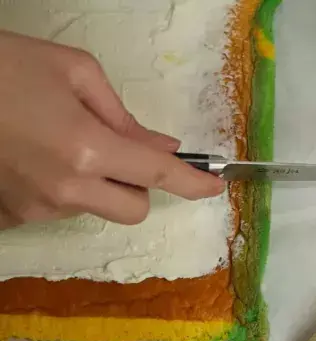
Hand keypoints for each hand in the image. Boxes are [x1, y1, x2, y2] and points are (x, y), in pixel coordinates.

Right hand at [0, 30, 224, 229]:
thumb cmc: (3, 66)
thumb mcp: (74, 72)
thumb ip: (125, 117)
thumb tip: (163, 145)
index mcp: (87, 148)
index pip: (158, 175)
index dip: (193, 183)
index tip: (214, 187)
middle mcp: (65, 189)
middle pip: (134, 210)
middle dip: (139, 186)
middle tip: (119, 153)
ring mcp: (35, 209)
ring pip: (94, 209)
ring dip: (96, 185)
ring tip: (59, 143)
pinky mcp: (10, 218)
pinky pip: (56, 210)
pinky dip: (60, 190)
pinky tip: (35, 159)